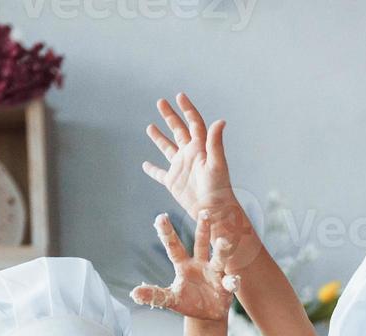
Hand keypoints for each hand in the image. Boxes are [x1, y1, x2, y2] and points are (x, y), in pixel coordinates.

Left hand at [131, 211, 238, 321]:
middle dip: (203, 228)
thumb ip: (154, 294)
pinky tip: (232, 282)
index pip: (174, 246)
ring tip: (223, 242)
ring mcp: (215, 273)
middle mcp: (200, 264)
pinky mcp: (227, 286)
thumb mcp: (170, 298)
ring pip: (219, 258)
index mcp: (184, 264)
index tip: (160, 216)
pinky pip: (230, 282)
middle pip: (201, 243)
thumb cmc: (188, 302)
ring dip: (221, 250)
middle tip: (204, 212)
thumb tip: (134, 293)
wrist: (207, 314)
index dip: (167, 233)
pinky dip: (232, 282)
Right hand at [142, 93, 249, 244]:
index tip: (179, 96)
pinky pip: (160, 173)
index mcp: (200, 147)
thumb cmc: (219, 188)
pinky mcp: (173, 182)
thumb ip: (215, 142)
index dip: (187, 109)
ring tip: (150, 126)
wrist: (213, 210)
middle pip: (178, 130)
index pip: (193, 123)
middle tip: (160, 102)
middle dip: (170, 116)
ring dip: (159, 138)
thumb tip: (220, 121)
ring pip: (167, 148)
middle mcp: (190, 154)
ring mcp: (180, 168)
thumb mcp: (217, 163)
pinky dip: (152, 169)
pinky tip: (145, 164)